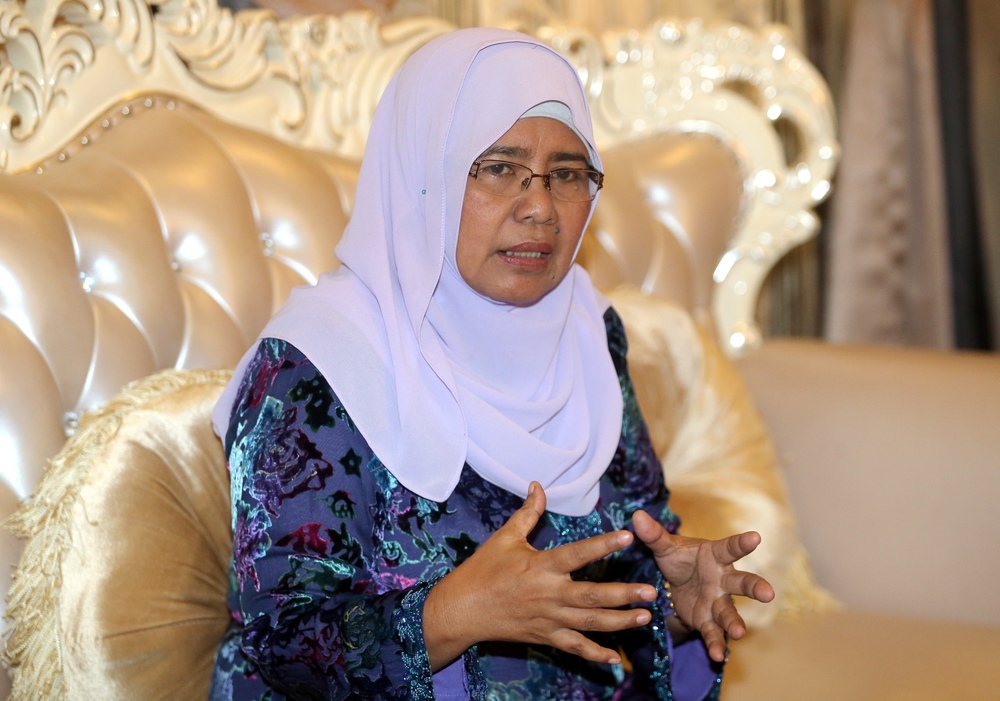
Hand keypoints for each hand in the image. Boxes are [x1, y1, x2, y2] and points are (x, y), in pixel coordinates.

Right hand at [423, 482, 657, 669]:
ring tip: (645, 618)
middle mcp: (549, 594)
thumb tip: (538, 485)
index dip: (603, 545)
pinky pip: (574, 648)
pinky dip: (595, 654)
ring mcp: (548, 618)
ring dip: (619, 622)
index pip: (578, 554)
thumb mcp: (505, 537)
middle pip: (593, 595)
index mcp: (541, 566)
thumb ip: (528, 513)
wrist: (463, 609)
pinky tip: (615, 658)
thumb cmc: (483, 570)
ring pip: (589, 623)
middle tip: (651, 592)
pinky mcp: (544, 636)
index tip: (628, 537)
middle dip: (624, 594)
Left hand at [632, 509, 774, 662]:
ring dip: (734, 622)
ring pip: (730, 612)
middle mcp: (722, 579)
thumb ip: (653, 534)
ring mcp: (718, 601)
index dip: (742, 543)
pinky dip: (715, 643)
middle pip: (742, 582)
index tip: (755, 537)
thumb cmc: (679, 558)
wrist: (676, 582)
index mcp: (715, 556)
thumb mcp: (665, 547)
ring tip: (738, 633)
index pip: (729, 547)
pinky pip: (713, 632)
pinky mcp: (708, 620)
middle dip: (755, 587)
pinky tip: (717, 656)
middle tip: (768, 593)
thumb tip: (637, 516)